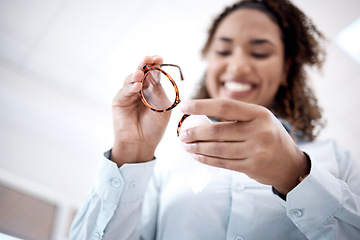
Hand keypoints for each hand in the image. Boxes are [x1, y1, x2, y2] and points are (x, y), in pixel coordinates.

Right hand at [111, 56, 170, 166]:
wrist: (142, 143)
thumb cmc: (154, 127)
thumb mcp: (163, 107)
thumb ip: (158, 90)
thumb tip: (155, 73)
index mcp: (153, 89)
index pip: (154, 73)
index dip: (156, 64)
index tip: (159, 58)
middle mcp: (140, 89)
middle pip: (142, 72)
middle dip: (145, 64)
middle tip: (148, 58)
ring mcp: (129, 94)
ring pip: (131, 79)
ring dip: (136, 74)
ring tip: (141, 73)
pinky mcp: (119, 101)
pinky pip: (125, 91)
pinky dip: (130, 87)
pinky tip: (137, 86)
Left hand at [179, 99, 308, 193]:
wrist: (290, 163)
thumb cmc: (269, 136)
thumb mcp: (259, 120)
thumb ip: (236, 117)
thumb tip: (200, 118)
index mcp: (259, 113)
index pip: (224, 107)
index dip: (201, 106)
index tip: (184, 106)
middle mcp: (259, 131)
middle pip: (218, 130)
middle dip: (195, 132)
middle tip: (182, 134)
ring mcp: (256, 151)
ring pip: (218, 148)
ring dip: (198, 148)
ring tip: (186, 146)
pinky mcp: (251, 167)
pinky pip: (223, 163)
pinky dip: (206, 160)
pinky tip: (197, 156)